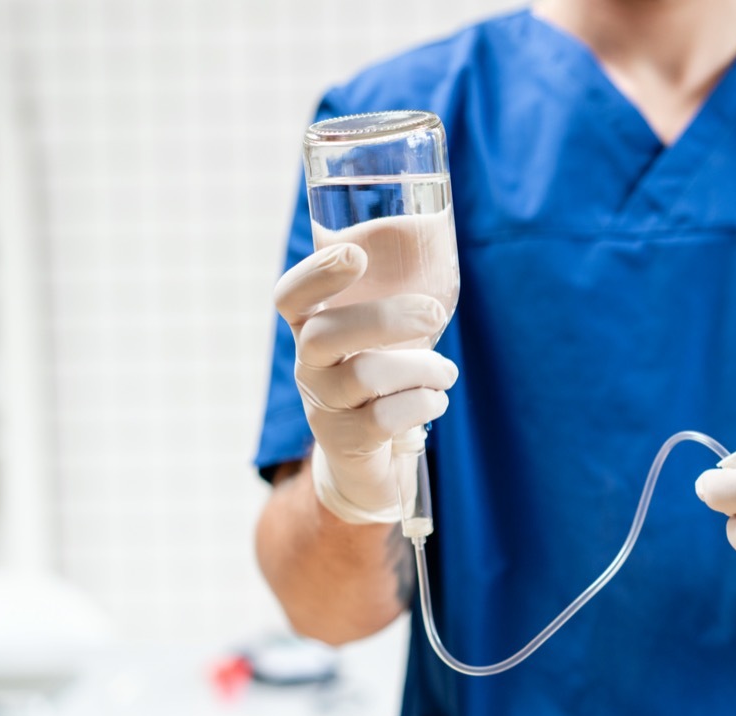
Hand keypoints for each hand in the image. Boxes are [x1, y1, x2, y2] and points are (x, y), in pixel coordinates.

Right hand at [274, 242, 457, 524]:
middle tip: (434, 313)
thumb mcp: (381, 340)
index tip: (355, 255)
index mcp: (312, 329)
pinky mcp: (346, 442)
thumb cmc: (383, 383)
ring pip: (365, 375)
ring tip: (445, 373)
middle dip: (386, 318)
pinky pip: (386, 417)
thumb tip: (434, 232)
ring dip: (422, 368)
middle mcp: (308, 366)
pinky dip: (424, 403)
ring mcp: (322, 406)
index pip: (291, 297)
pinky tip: (434, 401)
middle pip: (324, 334)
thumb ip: (393, 296)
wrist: (369, 463)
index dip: (315, 274)